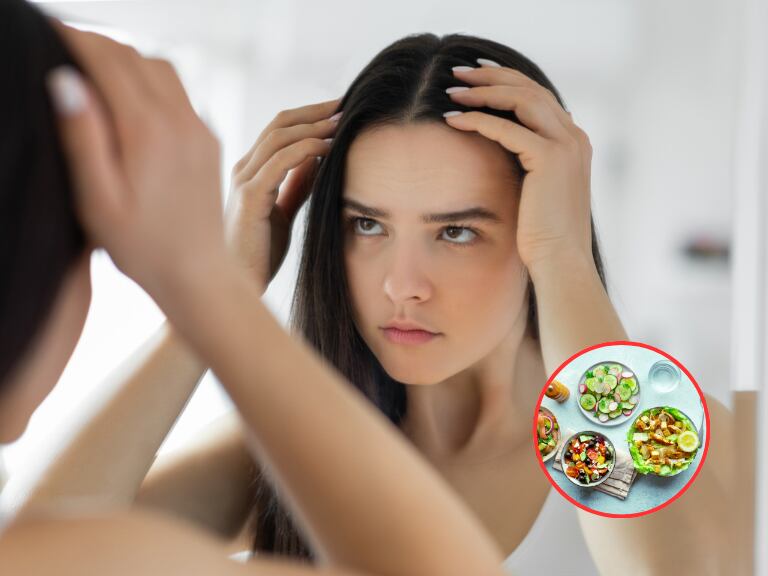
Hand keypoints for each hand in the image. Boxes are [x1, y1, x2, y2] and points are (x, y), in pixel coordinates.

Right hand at [47, 23, 226, 303]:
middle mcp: (181, 122)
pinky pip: (180, 93)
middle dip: (99, 43)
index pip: (109, 60)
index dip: (75, 38)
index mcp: (148, 131)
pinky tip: (130, 98)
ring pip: (162, 69)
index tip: (48, 30)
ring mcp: (200, 130)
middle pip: (136, 57)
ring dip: (127, 58)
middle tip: (64, 43)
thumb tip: (65, 80)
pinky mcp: (209, 141)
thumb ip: (82, 137)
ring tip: (93, 67)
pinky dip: (151, 80)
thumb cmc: (142, 247)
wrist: (199, 273)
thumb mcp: (98, 199)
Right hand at [226, 100, 339, 293]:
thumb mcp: (283, 212)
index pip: (279, 129)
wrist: (237, 287)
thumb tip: (319, 159)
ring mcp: (243, 181)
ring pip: (279, 136)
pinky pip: (280, 162)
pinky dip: (307, 149)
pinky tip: (329, 149)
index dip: (309, 115)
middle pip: (279, 124)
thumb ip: (296, 185)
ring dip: (314, 126)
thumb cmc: (258, 255)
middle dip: (315, 111)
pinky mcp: (249, 197)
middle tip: (346, 104)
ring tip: (342, 122)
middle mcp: (242, 169)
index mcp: (249, 171)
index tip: (339, 110)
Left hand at [444, 60, 593, 274]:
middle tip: (458, 72)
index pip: (538, 96)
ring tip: (451, 90)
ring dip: (483, 91)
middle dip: (492, 76)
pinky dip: (478, 119)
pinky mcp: (550, 159)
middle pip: (530, 88)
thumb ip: (528, 166)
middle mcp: (574, 137)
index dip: (506, 80)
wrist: (561, 262)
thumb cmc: (543, 236)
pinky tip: (452, 119)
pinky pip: (507, 128)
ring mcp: (566, 145)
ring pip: (521, 99)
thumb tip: (501, 152)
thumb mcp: (537, 192)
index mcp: (574, 142)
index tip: (476, 76)